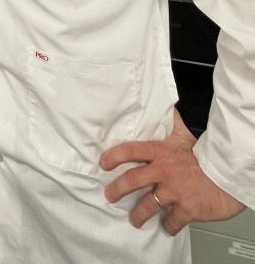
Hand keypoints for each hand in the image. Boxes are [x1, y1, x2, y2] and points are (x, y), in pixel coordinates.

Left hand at [100, 109, 244, 234]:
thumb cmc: (208, 155)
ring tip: (134, 220)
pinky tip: (167, 227)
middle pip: (132, 180)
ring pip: (148, 205)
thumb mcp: (186, 136)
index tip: (103, 162)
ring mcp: (175, 191)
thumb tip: (172, 109)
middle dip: (117, 189)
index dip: (114, 156)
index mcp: (161, 152)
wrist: (231, 173)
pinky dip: (169, 226)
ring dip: (138, 214)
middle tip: (109, 195)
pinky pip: (172, 221)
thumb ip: (174, 126)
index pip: (130, 151)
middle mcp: (164, 172)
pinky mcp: (187, 209)